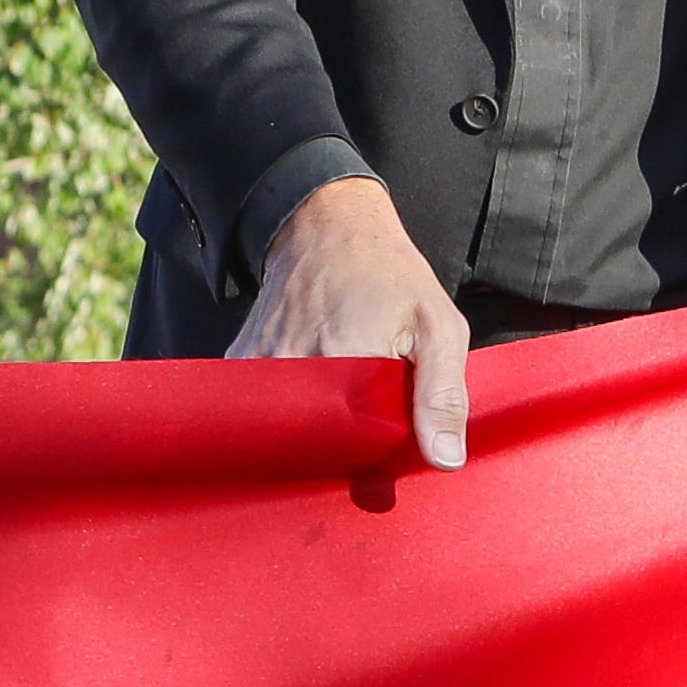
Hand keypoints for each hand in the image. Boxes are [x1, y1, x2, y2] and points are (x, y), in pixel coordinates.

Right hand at [229, 174, 472, 471]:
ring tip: (336, 401)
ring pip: (284, 428)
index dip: (376, 449)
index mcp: (347, 357)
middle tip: (365, 414)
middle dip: (343, 442)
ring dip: (312, 427)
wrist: (325, 227)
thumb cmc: (386, 272)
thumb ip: (443, 395)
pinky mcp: (240, 361)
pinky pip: (259, 408)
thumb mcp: (437, 325)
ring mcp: (259, 363)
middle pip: (316, 441)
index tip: (389, 433)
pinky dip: (284, 409)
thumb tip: (445, 459)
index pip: (357, 442)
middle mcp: (293, 364)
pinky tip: (307, 392)